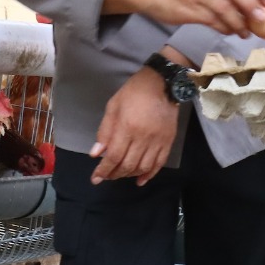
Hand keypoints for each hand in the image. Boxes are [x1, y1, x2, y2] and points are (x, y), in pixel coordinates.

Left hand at [90, 67, 180, 185]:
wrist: (162, 83)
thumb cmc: (133, 93)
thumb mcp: (112, 107)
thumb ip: (104, 132)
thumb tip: (96, 154)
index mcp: (127, 127)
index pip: (114, 156)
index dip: (104, 170)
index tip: (96, 178)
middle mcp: (143, 137)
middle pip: (128, 165)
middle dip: (114, 174)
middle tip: (106, 176)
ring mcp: (158, 141)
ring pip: (143, 167)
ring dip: (129, 175)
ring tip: (120, 175)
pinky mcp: (168, 141)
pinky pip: (159, 164)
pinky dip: (149, 174)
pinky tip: (140, 180)